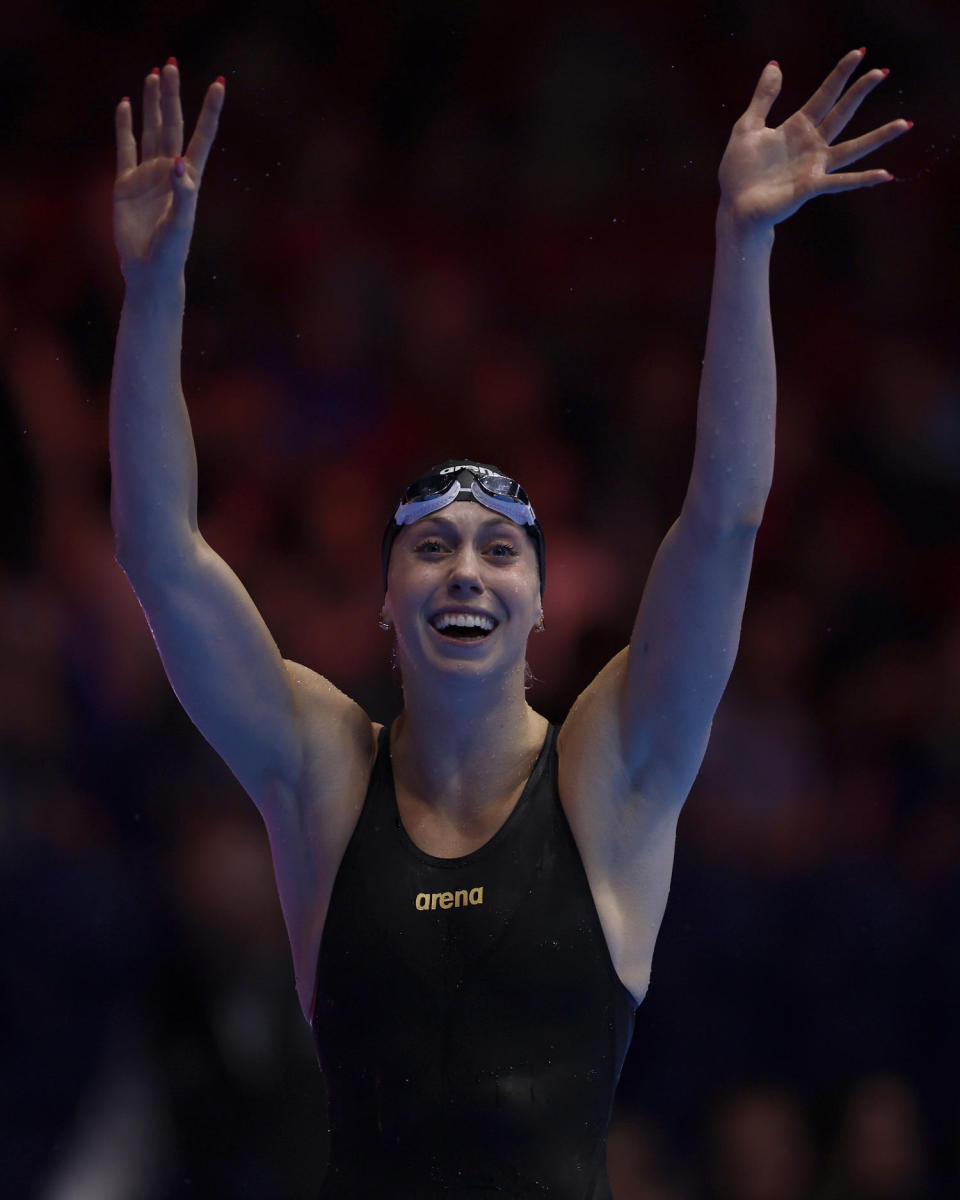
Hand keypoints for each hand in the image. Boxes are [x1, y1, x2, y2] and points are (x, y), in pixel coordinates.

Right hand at [114, 61, 223, 279]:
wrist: (148, 271)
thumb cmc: (171, 251)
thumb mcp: (180, 223)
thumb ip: (182, 193)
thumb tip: (177, 161)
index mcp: (188, 178)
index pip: (202, 136)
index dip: (210, 111)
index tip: (219, 84)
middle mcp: (169, 171)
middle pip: (172, 124)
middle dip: (172, 96)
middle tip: (171, 64)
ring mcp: (147, 175)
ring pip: (150, 130)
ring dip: (151, 104)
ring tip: (153, 75)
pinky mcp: (126, 184)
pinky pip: (125, 148)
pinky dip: (124, 126)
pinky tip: (124, 105)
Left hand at [717, 49, 910, 230]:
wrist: (735, 206)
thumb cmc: (740, 171)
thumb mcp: (747, 127)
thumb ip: (763, 98)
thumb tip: (775, 65)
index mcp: (797, 128)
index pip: (824, 95)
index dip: (840, 75)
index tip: (859, 53)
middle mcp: (811, 145)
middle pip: (842, 113)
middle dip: (860, 92)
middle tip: (882, 71)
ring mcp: (814, 166)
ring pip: (853, 147)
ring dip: (879, 137)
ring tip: (904, 124)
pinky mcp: (811, 187)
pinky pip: (841, 181)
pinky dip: (863, 179)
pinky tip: (884, 175)